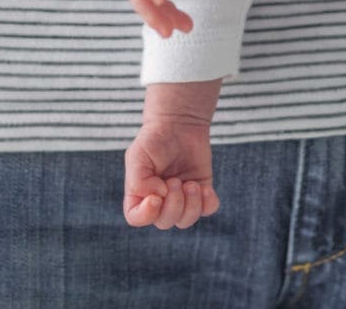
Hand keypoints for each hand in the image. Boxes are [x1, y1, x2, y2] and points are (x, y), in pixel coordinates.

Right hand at [124, 104, 220, 229]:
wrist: (179, 123)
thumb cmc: (154, 138)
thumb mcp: (137, 155)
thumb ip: (138, 182)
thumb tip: (158, 197)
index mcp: (140, 193)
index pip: (137, 218)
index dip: (147, 214)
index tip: (156, 196)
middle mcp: (160, 200)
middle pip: (164, 222)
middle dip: (173, 203)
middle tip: (175, 180)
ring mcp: (182, 198)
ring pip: (186, 220)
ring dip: (191, 204)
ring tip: (191, 183)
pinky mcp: (201, 191)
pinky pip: (208, 209)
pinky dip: (207, 202)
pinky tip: (204, 187)